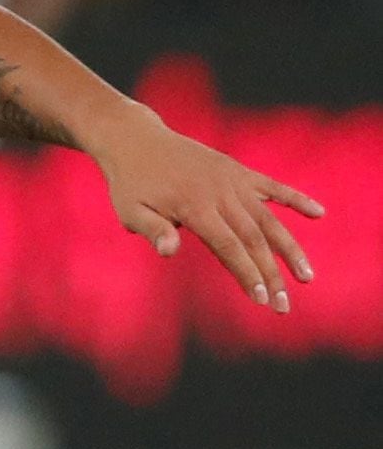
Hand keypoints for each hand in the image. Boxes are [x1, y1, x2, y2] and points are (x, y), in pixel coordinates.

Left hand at [93, 115, 323, 310]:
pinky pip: (273, 187)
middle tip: (283, 306)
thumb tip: (169, 252)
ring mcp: (233, 181)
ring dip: (290, 248)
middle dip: (271, 274)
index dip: (247, 272)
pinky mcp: (239, 172)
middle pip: (254, 239)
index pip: (228, 246)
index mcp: (195, 207)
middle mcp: (221, 193)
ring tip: (307, 276)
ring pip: (269, 219)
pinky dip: (296, 199)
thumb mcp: (130, 209)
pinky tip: (319, 214)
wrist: (137, 142)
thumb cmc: (131, 183)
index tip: (261, 299)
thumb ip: (151, 229)